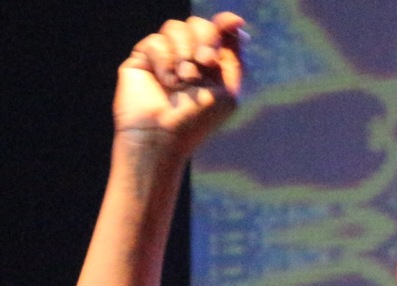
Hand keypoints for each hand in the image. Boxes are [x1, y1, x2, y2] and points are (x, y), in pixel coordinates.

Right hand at [114, 12, 245, 156]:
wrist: (164, 136)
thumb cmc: (197, 121)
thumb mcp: (228, 92)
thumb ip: (235, 58)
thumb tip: (235, 20)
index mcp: (211, 67)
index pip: (218, 31)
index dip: (224, 25)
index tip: (231, 22)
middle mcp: (188, 59)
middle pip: (198, 24)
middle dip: (205, 39)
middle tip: (205, 62)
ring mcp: (165, 58)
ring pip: (175, 28)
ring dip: (184, 52)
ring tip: (184, 79)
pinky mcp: (142, 58)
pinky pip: (156, 41)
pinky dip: (165, 61)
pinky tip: (167, 82)